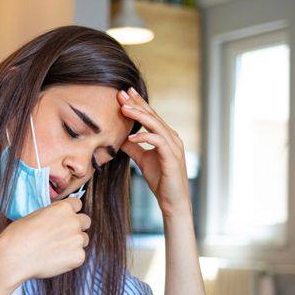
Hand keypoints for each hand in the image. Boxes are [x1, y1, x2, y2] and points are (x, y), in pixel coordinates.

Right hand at [0, 198, 90, 281]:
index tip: (65, 219)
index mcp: (63, 208)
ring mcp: (78, 240)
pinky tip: (54, 260)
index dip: (71, 212)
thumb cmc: (19, 235)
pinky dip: (70, 259)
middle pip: (86, 221)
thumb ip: (53, 215)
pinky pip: (79, 256)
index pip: (77, 204)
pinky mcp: (78, 257)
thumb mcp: (36, 215)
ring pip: (84, 240)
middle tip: (63, 236)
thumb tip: (58, 220)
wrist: (14, 257)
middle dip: (77, 227)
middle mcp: (74, 221)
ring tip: (55, 250)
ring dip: (74, 243)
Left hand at [118, 88, 191, 218]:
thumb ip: (133, 148)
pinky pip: (158, 142)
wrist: (173, 201)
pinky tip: (131, 137)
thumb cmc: (161, 180)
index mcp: (166, 136)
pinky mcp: (172, 159)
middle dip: (137, 103)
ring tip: (124, 108)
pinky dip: (145, 137)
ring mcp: (174, 147)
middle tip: (121, 93)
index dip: (138, 103)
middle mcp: (172, 138)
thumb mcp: (143, 160)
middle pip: (153, 116)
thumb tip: (120, 137)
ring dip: (139, 116)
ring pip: (156, 125)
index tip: (125, 93)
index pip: (151, 116)